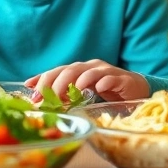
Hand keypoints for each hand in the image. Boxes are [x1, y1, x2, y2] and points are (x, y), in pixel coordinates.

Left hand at [25, 59, 149, 101]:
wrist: (135, 90)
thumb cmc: (105, 92)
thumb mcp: (81, 93)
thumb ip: (62, 92)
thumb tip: (35, 94)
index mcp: (79, 69)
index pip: (57, 71)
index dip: (43, 81)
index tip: (33, 95)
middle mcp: (91, 67)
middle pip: (70, 70)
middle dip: (56, 85)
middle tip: (47, 99)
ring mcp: (107, 71)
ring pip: (88, 73)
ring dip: (76, 83)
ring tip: (67, 96)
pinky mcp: (122, 79)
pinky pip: (111, 79)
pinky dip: (103, 83)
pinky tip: (99, 89)